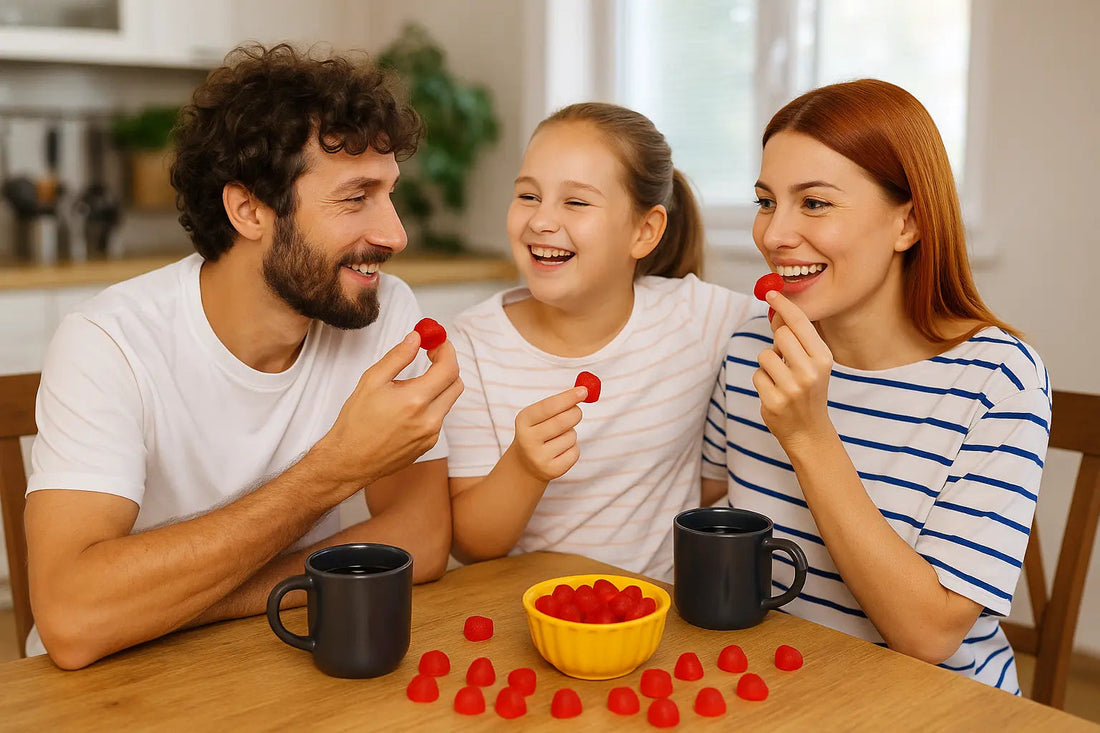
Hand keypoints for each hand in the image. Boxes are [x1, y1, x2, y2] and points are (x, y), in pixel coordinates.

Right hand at [317, 331, 463, 487]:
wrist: (349, 460)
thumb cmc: (356, 422)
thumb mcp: (372, 381)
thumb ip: (398, 356)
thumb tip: (416, 338)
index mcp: (415, 401)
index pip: (448, 369)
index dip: (446, 351)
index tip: (438, 342)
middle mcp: (429, 420)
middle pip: (456, 384)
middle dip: (447, 365)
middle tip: (431, 356)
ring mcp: (431, 435)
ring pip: (448, 401)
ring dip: (438, 385)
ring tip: (413, 383)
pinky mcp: (428, 444)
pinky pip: (439, 417)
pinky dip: (431, 404)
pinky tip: (409, 405)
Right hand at [509, 386, 586, 482]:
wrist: (526, 463)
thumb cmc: (539, 431)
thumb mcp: (540, 416)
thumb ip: (559, 404)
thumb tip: (583, 391)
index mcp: (523, 420)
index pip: (548, 406)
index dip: (568, 398)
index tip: (584, 391)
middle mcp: (528, 439)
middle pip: (562, 421)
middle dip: (575, 413)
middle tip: (577, 412)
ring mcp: (538, 457)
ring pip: (571, 437)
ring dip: (572, 433)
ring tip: (559, 438)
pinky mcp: (551, 470)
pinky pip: (574, 452)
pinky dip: (573, 448)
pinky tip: (561, 451)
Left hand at [752, 291, 833, 445]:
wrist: (809, 431)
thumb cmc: (808, 391)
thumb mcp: (811, 364)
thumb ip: (796, 340)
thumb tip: (777, 311)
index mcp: (823, 358)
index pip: (800, 323)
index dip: (784, 305)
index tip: (771, 293)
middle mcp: (810, 371)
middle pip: (781, 335)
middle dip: (777, 343)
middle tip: (784, 358)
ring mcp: (791, 388)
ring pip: (765, 355)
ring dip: (768, 365)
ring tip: (780, 379)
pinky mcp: (774, 401)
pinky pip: (757, 375)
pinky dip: (762, 381)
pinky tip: (775, 393)